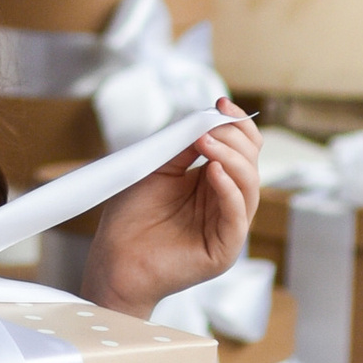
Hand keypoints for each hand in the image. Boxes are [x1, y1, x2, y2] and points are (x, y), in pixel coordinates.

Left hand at [80, 99, 260, 320]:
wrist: (112, 258)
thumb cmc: (130, 218)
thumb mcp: (157, 169)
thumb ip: (182, 146)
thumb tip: (206, 118)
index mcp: (212, 182)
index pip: (241, 149)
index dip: (236, 124)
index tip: (221, 104)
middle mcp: (225, 203)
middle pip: (250, 163)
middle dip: (234, 138)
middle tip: (209, 126)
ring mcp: (227, 227)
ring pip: (249, 187)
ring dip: (231, 159)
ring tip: (206, 143)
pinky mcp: (223, 250)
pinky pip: (236, 216)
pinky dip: (229, 191)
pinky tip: (213, 172)